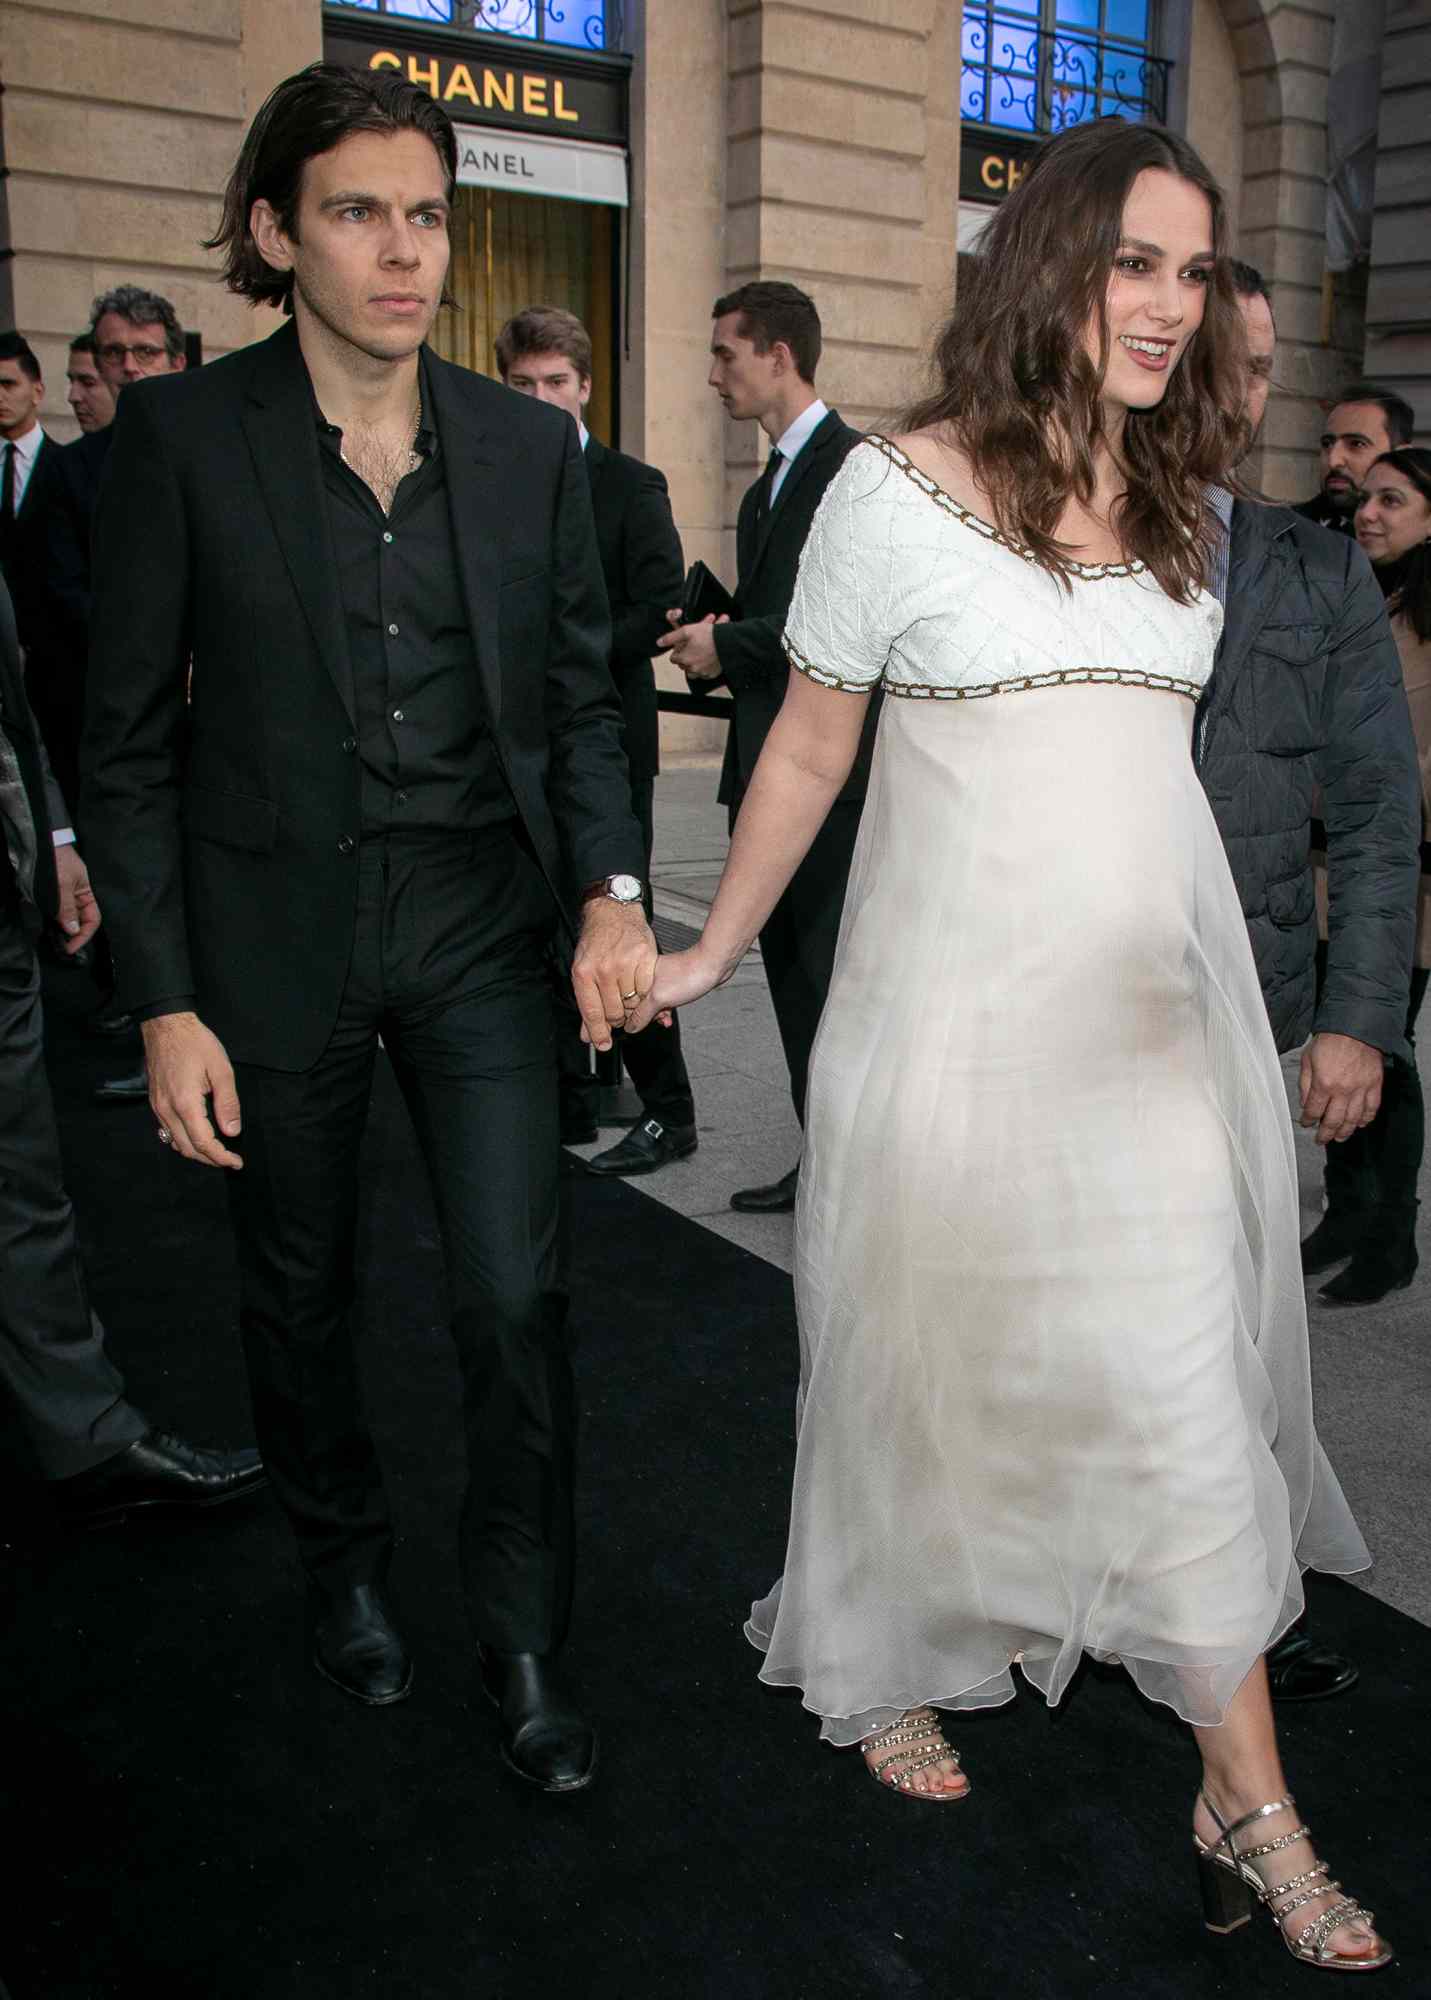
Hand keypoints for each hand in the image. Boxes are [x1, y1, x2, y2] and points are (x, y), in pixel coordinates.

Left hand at [52, 845, 100, 953]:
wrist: (39, 842)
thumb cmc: (58, 859)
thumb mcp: (63, 884)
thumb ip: (67, 908)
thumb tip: (73, 930)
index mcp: (87, 894)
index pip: (92, 920)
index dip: (84, 935)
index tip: (70, 948)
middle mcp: (77, 898)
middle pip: (79, 922)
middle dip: (71, 936)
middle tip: (60, 947)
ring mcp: (63, 897)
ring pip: (65, 920)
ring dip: (60, 931)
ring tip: (52, 940)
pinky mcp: (50, 896)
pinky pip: (54, 913)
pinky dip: (51, 923)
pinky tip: (46, 928)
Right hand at [141, 1011, 243, 1168]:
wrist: (166, 1025)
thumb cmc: (196, 1043)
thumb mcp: (221, 1069)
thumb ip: (228, 1103)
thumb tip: (232, 1131)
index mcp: (185, 1103)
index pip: (204, 1142)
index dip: (221, 1157)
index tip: (237, 1162)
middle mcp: (167, 1110)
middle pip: (187, 1148)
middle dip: (210, 1159)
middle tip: (230, 1160)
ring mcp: (157, 1107)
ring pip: (175, 1143)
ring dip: (196, 1153)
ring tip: (217, 1153)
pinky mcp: (155, 1102)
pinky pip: (167, 1131)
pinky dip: (183, 1141)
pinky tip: (197, 1138)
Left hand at [571, 900, 657, 1050]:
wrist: (612, 911)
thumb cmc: (596, 942)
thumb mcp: (583, 971)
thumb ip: (587, 1004)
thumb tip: (587, 1034)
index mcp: (583, 974)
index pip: (591, 1013)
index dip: (598, 1033)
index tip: (603, 1045)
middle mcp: (602, 969)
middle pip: (614, 1012)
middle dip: (617, 1017)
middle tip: (618, 1010)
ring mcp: (624, 963)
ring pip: (632, 1003)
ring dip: (632, 1005)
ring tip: (628, 992)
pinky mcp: (643, 957)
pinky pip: (647, 989)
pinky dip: (644, 991)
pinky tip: (638, 982)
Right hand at [623, 944, 730, 1034]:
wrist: (714, 965)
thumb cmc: (688, 974)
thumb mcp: (659, 999)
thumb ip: (641, 1014)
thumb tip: (629, 1026)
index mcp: (638, 974)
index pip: (624, 1000)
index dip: (629, 1015)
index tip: (636, 1024)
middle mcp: (646, 976)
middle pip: (636, 1003)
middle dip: (646, 1015)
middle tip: (657, 1018)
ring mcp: (659, 980)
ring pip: (650, 1003)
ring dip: (658, 1014)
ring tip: (666, 1017)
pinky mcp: (671, 984)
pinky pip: (662, 1001)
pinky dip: (666, 1009)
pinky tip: (670, 1014)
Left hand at [657, 614, 727, 679]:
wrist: (728, 644)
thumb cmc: (709, 637)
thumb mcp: (687, 631)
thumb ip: (671, 637)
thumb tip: (659, 642)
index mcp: (684, 659)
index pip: (673, 658)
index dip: (678, 650)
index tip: (684, 645)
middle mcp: (692, 668)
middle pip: (683, 664)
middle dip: (686, 656)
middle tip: (693, 646)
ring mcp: (702, 672)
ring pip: (693, 670)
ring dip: (694, 662)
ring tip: (700, 652)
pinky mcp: (712, 674)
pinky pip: (704, 673)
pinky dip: (705, 666)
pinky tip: (708, 657)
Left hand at [1298, 1032, 1383, 1145]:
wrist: (1355, 1027)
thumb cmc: (1329, 1041)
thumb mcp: (1307, 1059)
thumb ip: (1305, 1084)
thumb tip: (1304, 1103)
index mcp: (1324, 1083)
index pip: (1313, 1110)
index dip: (1308, 1120)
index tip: (1307, 1124)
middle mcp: (1343, 1090)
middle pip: (1333, 1120)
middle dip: (1325, 1134)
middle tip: (1321, 1140)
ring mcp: (1361, 1089)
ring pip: (1353, 1119)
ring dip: (1345, 1131)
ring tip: (1339, 1138)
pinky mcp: (1375, 1085)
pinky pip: (1371, 1108)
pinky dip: (1366, 1119)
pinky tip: (1360, 1124)